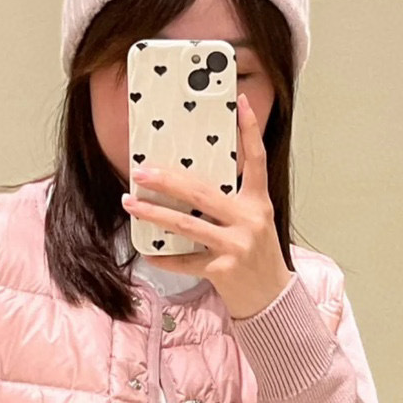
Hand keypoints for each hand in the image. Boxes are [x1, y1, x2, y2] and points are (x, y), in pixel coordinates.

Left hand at [121, 94, 291, 319]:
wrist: (272, 299)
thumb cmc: (258, 255)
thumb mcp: (254, 222)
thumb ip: (231, 202)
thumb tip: (188, 184)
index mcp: (258, 202)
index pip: (256, 159)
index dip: (249, 130)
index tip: (240, 103)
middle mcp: (249, 219)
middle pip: (202, 192)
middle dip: (167, 180)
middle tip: (141, 171)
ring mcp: (236, 245)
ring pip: (187, 224)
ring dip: (153, 213)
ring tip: (130, 203)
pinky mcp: (223, 270)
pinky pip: (186, 260)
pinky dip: (164, 256)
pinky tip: (148, 251)